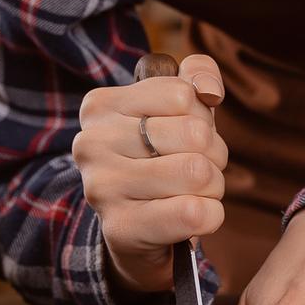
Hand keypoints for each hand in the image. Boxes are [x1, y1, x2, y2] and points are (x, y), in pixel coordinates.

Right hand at [73, 53, 227, 293]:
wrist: (137, 231)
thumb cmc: (162, 159)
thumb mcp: (179, 108)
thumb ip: (198, 74)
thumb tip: (210, 91)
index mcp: (100, 105)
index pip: (183, 94)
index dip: (201, 118)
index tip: (182, 137)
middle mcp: (91, 143)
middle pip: (195, 134)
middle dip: (213, 155)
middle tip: (193, 171)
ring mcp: (101, 187)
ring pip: (199, 172)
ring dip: (213, 186)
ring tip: (190, 193)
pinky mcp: (121, 228)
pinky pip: (195, 213)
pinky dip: (211, 215)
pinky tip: (191, 217)